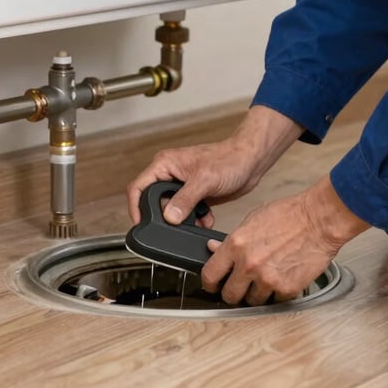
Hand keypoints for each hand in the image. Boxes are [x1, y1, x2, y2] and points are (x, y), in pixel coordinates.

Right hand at [127, 106, 302, 226]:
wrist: (251, 161)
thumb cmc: (229, 159)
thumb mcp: (205, 180)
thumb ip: (185, 199)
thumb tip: (169, 218)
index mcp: (165, 164)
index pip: (139, 187)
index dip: (136, 208)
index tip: (141, 226)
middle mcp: (170, 174)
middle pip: (154, 202)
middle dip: (165, 218)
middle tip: (174, 228)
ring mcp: (182, 185)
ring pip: (171, 211)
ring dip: (183, 221)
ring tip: (197, 220)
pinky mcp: (194, 195)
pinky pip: (186, 214)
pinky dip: (195, 220)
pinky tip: (207, 217)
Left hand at [201, 175, 369, 305]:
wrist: (318, 220)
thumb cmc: (289, 215)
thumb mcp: (252, 219)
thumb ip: (232, 239)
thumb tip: (213, 248)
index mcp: (236, 245)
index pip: (210, 275)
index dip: (210, 283)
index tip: (213, 285)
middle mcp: (249, 264)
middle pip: (230, 295)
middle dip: (233, 292)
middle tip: (240, 285)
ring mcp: (268, 279)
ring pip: (252, 301)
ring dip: (256, 293)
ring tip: (267, 276)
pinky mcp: (286, 290)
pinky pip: (275, 300)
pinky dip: (277, 293)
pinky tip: (282, 277)